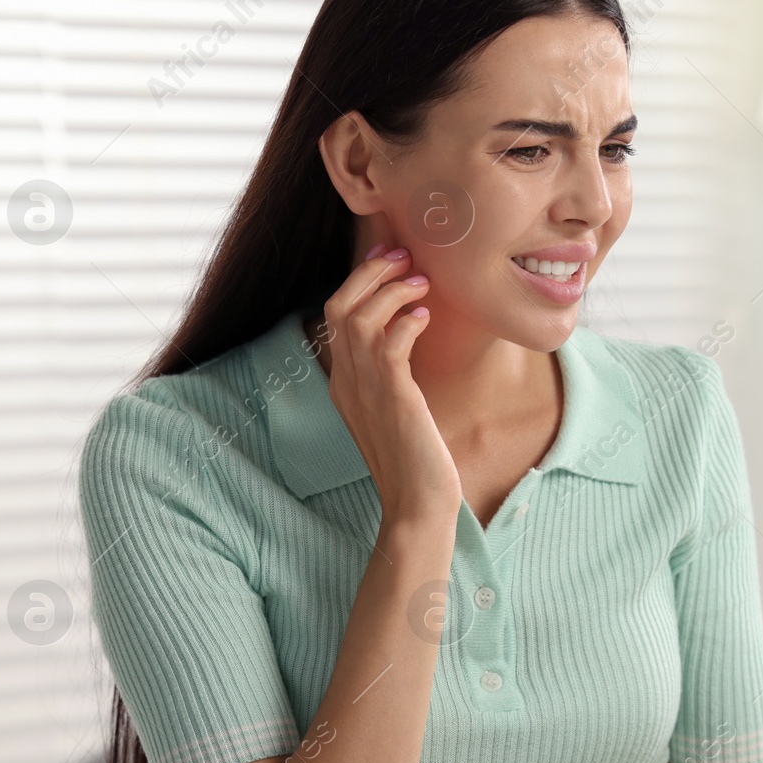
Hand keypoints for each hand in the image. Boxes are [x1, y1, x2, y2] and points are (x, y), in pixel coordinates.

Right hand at [321, 244, 461, 523]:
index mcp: (344, 384)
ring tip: (422, 282)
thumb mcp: (398, 410)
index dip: (360, 281)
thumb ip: (394, 376)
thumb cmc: (417, 460)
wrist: (418, 505)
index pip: (335, 316)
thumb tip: (412, 336)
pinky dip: (406, 321)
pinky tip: (426, 317)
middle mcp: (347, 383)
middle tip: (405, 257)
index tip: (390, 260)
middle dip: (370, 273)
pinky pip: (389, 344)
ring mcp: (365, 391)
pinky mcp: (392, 399)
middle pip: (339, 306)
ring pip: (360, 318)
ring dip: (392, 291)